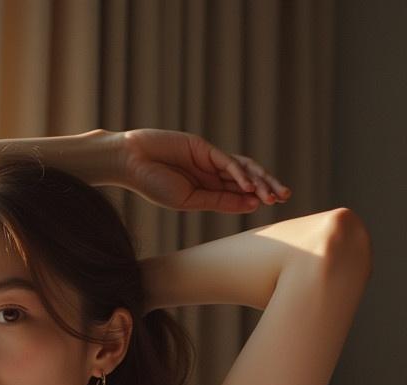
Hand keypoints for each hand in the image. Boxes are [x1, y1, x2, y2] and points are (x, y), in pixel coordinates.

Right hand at [121, 128, 290, 213]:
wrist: (131, 162)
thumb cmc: (153, 184)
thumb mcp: (189, 200)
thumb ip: (218, 201)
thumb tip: (250, 203)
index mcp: (205, 189)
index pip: (237, 193)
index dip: (254, 197)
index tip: (268, 205)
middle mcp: (210, 173)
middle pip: (245, 179)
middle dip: (266, 186)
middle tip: (284, 195)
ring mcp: (208, 159)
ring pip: (241, 169)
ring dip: (260, 179)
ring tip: (274, 192)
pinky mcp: (203, 148)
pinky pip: (227, 162)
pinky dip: (239, 175)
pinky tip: (249, 187)